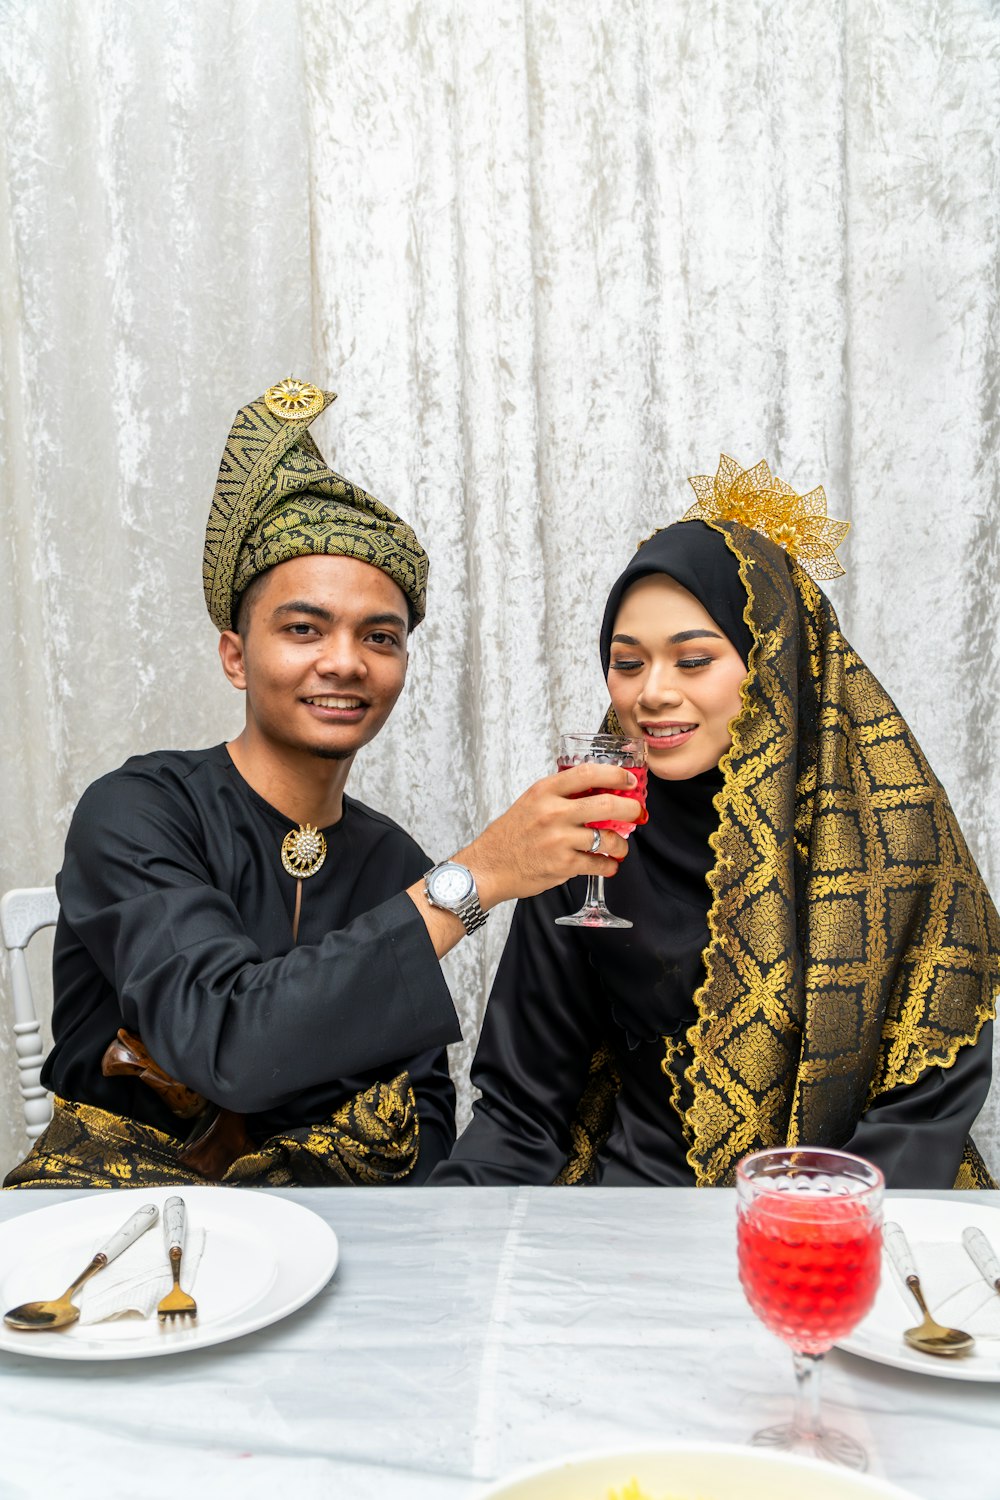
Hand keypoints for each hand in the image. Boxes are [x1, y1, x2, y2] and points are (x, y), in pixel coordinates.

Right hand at [457, 762, 640, 908]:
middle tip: (637, 812)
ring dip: (621, 844)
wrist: (488, 867)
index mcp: (545, 792)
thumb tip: (596, 790)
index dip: (615, 774)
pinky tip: (608, 864)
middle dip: (631, 808)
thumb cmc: (510, 835)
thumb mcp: (530, 802)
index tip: (629, 780)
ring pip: (608, 839)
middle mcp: (554, 813)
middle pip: (607, 804)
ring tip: (619, 846)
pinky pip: (599, 863)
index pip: (588, 773)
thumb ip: (559, 795)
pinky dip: (609, 865)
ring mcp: (560, 840)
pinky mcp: (563, 865)